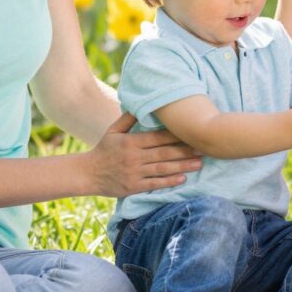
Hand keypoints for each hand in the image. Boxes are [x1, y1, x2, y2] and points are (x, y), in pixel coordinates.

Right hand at [85, 113, 201, 196]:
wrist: (87, 173)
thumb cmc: (103, 150)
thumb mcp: (112, 131)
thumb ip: (128, 119)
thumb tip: (140, 104)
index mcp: (131, 142)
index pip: (158, 137)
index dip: (176, 135)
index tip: (192, 133)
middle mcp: (134, 157)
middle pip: (164, 153)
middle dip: (185, 150)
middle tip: (204, 148)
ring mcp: (134, 173)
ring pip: (162, 169)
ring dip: (182, 166)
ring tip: (199, 164)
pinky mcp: (133, 187)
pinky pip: (154, 184)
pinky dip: (169, 182)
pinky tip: (183, 179)